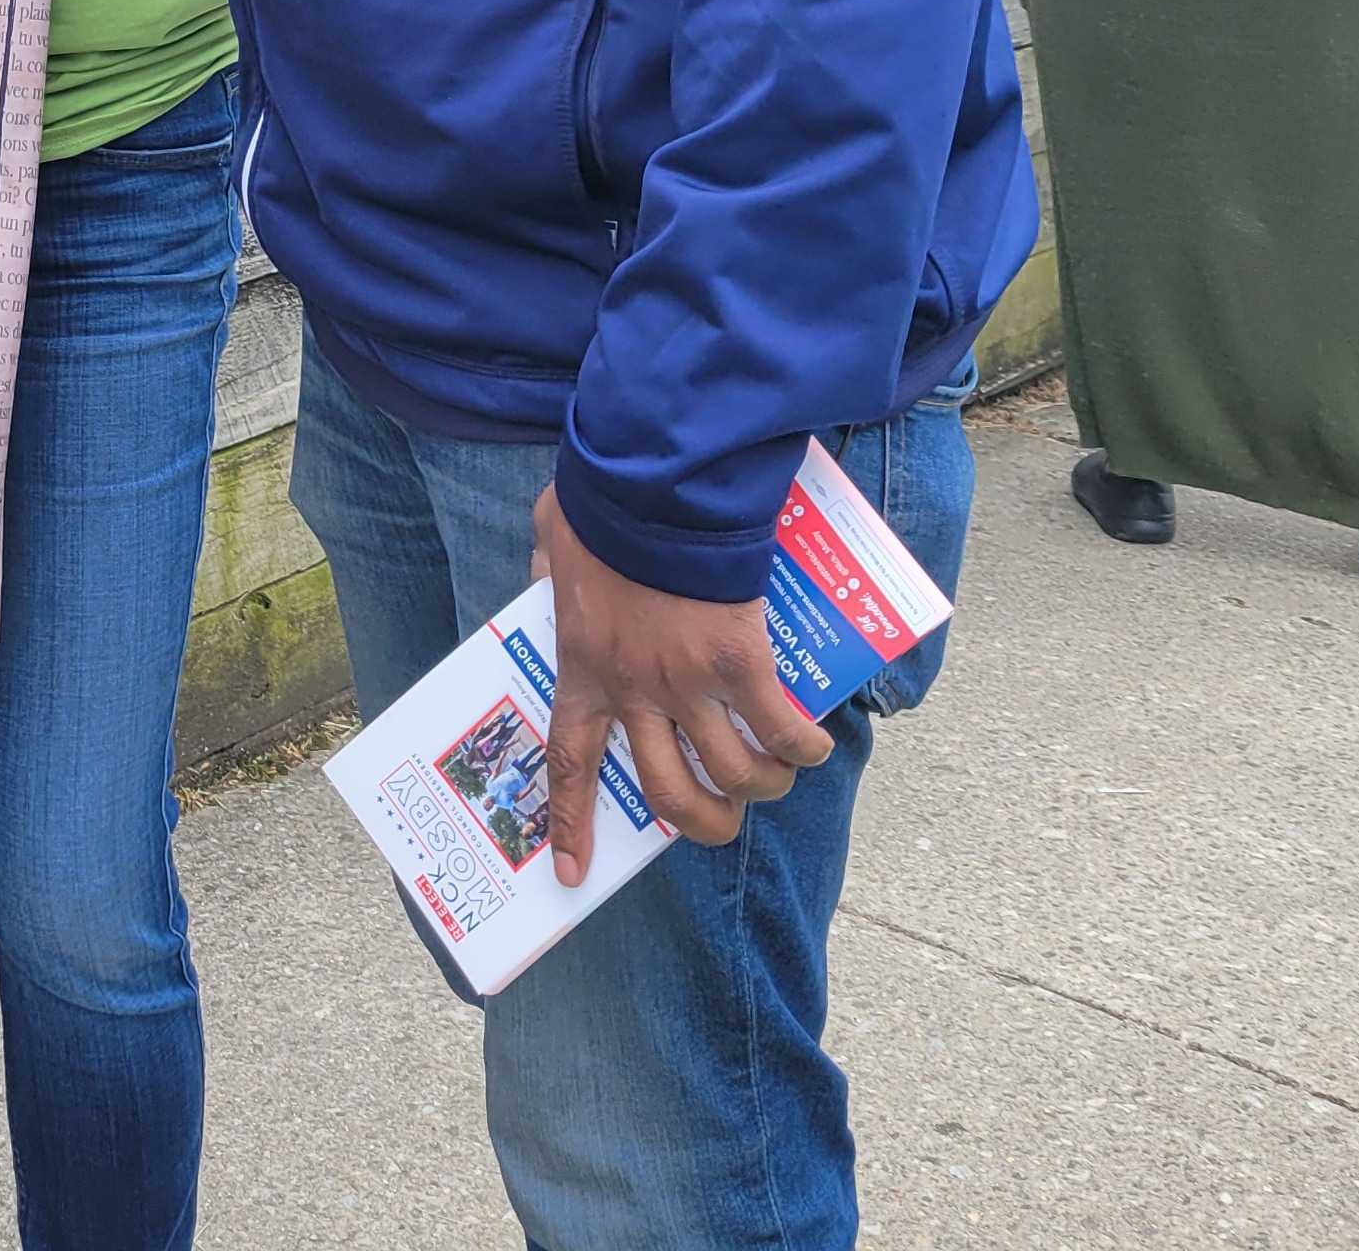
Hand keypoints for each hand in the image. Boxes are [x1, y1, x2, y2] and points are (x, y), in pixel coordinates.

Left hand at [530, 483, 831, 881]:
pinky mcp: (741, 661)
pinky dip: (802, 748)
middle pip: (666, 792)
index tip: (573, 875)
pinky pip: (780, 728)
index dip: (571, 824)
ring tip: (774, 779)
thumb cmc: (605, 502)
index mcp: (584, 669)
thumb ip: (547, 565)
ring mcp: (688, 682)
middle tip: (719, 821)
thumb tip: (545, 569)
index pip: (570, 764)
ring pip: (730, 773)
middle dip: (699, 822)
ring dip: (759, 788)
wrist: (656, 482)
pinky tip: (813, 748)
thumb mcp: (555, 538)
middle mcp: (634, 690)